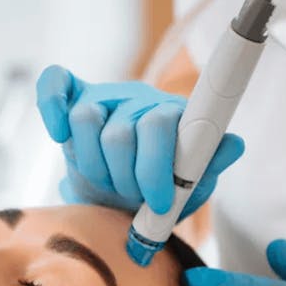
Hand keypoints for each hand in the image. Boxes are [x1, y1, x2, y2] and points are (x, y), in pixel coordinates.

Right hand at [36, 64, 243, 217]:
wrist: (123, 200)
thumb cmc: (160, 192)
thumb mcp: (191, 186)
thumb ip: (210, 163)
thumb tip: (233, 144)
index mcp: (171, 115)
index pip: (159, 125)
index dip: (155, 166)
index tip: (158, 201)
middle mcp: (137, 101)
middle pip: (120, 132)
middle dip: (124, 178)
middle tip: (132, 199)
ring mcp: (103, 99)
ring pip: (85, 119)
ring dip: (93, 164)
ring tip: (106, 185)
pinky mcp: (72, 100)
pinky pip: (55, 84)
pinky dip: (52, 106)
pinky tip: (58, 134)